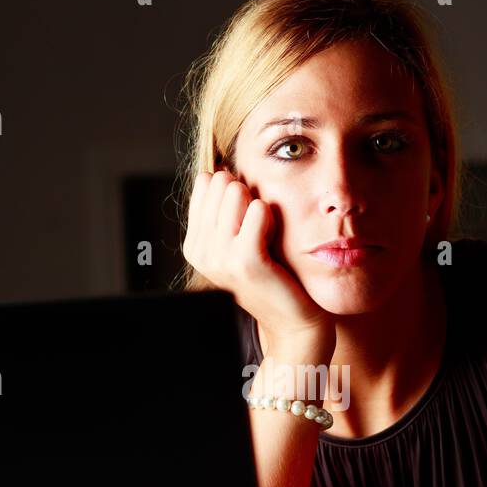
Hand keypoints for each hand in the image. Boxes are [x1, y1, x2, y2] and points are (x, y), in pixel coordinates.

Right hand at [182, 169, 333, 356]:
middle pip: (220, 184)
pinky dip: (270, 214)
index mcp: (195, 245)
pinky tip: (272, 232)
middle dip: (245, 193)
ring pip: (236, 193)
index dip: (233, 189)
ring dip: (259, 203)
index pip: (205, 184)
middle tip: (259, 225)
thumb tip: (217, 169)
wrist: (291, 318)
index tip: (247, 216)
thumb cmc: (272, 274)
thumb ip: (224, 210)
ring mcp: (221, 258)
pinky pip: (258, 210)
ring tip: (266, 231)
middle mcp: (202, 252)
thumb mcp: (239, 240)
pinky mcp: (246, 261)